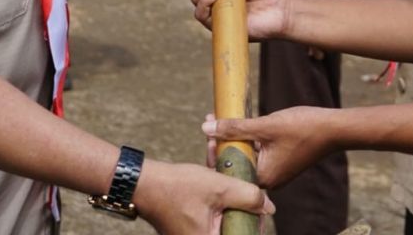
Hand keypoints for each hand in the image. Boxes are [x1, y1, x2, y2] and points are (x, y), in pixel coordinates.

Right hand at [133, 159, 273, 234]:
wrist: (143, 183)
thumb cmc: (177, 187)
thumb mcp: (219, 187)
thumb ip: (248, 197)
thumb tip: (269, 207)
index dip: (254, 224)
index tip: (258, 207)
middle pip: (233, 230)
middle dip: (241, 211)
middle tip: (243, 192)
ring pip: (223, 224)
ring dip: (230, 206)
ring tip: (227, 185)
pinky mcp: (188, 229)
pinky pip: (211, 220)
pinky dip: (217, 205)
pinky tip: (215, 185)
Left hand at [203, 107, 334, 188]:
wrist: (334, 129)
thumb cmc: (303, 128)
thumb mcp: (265, 126)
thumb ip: (235, 128)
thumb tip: (205, 128)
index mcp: (263, 178)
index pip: (229, 168)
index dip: (214, 148)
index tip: (207, 128)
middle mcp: (269, 180)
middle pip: (236, 162)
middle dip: (222, 141)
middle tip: (212, 119)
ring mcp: (276, 172)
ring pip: (247, 155)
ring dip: (235, 138)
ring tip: (222, 118)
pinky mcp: (282, 162)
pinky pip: (258, 153)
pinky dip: (248, 140)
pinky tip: (242, 124)